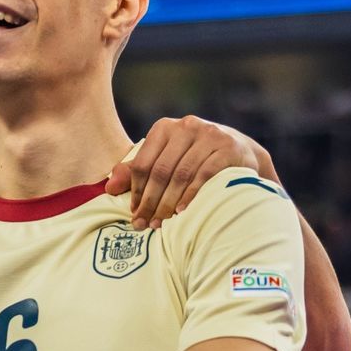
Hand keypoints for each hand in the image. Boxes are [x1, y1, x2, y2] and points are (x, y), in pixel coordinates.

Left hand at [106, 116, 267, 229]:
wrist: (242, 153)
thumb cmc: (196, 159)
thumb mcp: (166, 160)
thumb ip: (137, 172)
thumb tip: (108, 188)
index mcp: (165, 128)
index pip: (143, 163)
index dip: (135, 191)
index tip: (133, 214)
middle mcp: (186, 126)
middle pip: (160, 170)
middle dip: (151, 201)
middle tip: (144, 224)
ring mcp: (209, 135)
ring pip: (180, 174)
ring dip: (168, 203)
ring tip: (161, 223)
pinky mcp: (227, 148)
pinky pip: (204, 175)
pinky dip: (191, 195)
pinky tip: (182, 212)